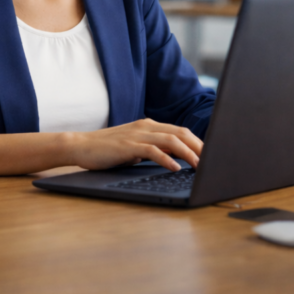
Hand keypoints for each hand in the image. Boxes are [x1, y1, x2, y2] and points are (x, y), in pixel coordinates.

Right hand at [67, 119, 202, 171]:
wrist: (81, 145)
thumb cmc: (107, 150)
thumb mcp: (134, 148)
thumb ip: (152, 149)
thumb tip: (173, 160)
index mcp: (149, 125)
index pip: (180, 131)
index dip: (198, 142)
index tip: (210, 155)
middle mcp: (146, 126)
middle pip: (180, 133)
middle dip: (199, 147)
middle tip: (212, 160)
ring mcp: (137, 134)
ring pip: (171, 140)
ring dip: (188, 153)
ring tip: (200, 165)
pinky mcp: (128, 145)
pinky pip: (153, 150)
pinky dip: (167, 159)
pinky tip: (175, 168)